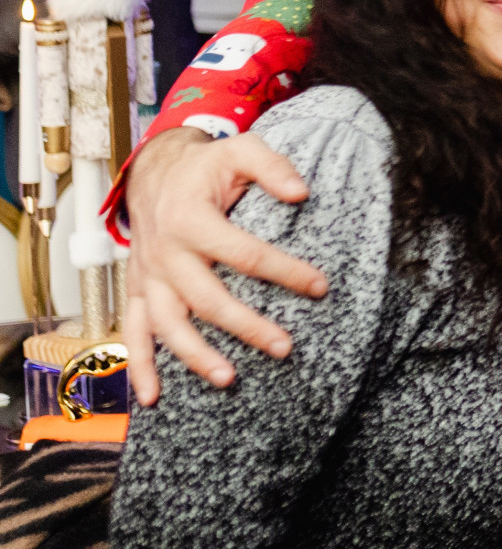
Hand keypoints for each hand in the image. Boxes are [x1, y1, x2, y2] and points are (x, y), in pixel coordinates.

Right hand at [123, 130, 323, 403]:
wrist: (155, 172)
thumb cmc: (206, 166)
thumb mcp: (240, 150)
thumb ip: (272, 166)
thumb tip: (302, 192)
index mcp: (190, 219)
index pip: (244, 253)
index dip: (284, 271)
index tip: (320, 285)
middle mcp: (165, 253)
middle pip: (207, 299)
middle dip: (246, 326)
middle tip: (285, 347)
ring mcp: (149, 276)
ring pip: (167, 324)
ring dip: (194, 355)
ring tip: (229, 379)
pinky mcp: (140, 291)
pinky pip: (133, 332)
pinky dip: (138, 366)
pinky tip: (150, 397)